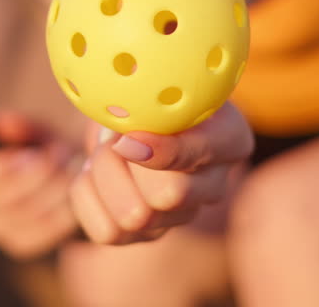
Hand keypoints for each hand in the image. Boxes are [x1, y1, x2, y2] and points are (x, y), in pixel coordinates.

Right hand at [0, 111, 81, 258]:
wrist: (63, 189)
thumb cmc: (44, 156)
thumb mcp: (36, 136)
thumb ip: (22, 128)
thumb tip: (0, 122)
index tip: (25, 154)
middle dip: (34, 175)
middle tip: (60, 157)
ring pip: (22, 215)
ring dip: (52, 190)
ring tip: (71, 171)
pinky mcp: (20, 245)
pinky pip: (40, 232)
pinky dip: (61, 212)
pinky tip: (73, 194)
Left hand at [69, 102, 253, 244]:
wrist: (131, 116)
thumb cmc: (148, 91)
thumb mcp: (154, 82)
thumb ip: (149, 97)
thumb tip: (126, 135)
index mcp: (231, 140)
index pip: (200, 156)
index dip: (160, 150)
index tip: (125, 137)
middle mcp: (214, 185)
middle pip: (169, 195)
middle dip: (127, 163)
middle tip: (113, 139)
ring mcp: (182, 216)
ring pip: (135, 217)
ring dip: (104, 179)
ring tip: (102, 153)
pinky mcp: (146, 235)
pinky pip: (107, 233)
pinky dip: (88, 199)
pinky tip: (93, 175)